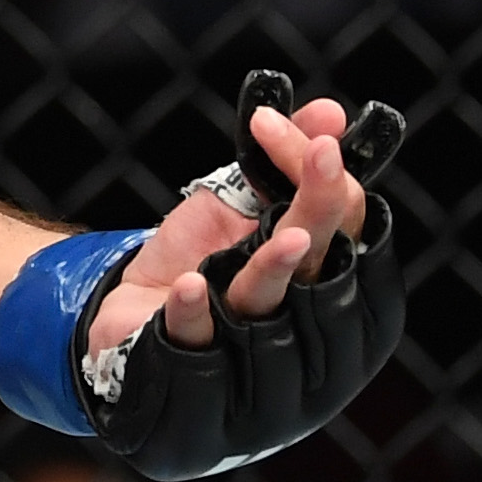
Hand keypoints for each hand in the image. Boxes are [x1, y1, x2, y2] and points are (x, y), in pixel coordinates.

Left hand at [86, 93, 375, 356]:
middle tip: (321, 156)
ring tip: (286, 234)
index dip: (337, 185)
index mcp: (326, 284)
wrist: (130, 311)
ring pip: (274, 309)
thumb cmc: (201, 259)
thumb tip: (330, 112)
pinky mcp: (192, 368)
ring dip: (278, 269)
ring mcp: (248, 354)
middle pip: (326, 269)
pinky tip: (188, 284)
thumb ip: (282, 162)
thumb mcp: (236, 203)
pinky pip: (200, 343)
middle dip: (324, 212)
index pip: (351, 232)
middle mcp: (301, 326)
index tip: (315, 137)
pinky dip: (195, 312)